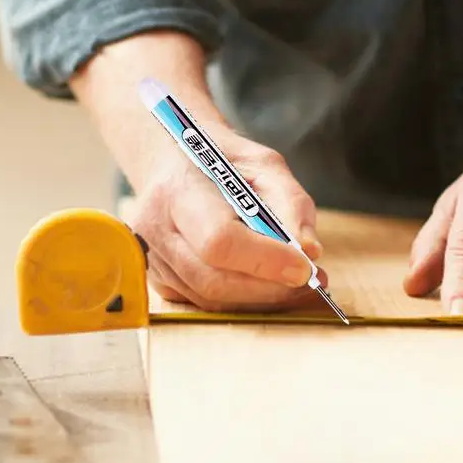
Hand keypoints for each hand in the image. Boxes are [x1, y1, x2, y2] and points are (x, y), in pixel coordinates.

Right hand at [131, 127, 325, 311]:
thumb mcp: (263, 164)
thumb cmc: (219, 159)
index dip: (266, 260)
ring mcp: (153, 258)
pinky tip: (264, 284)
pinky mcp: (159, 279)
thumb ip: (291, 203)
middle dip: (269, 288)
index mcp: (179, 190)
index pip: (219, 240)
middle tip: (309, 283)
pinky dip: (240, 300)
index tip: (305, 266)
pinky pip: (203, 303)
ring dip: (260, 299)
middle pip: (214, 279)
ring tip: (295, 284)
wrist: (170, 160)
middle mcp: (157, 228)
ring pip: (210, 298)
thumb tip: (309, 252)